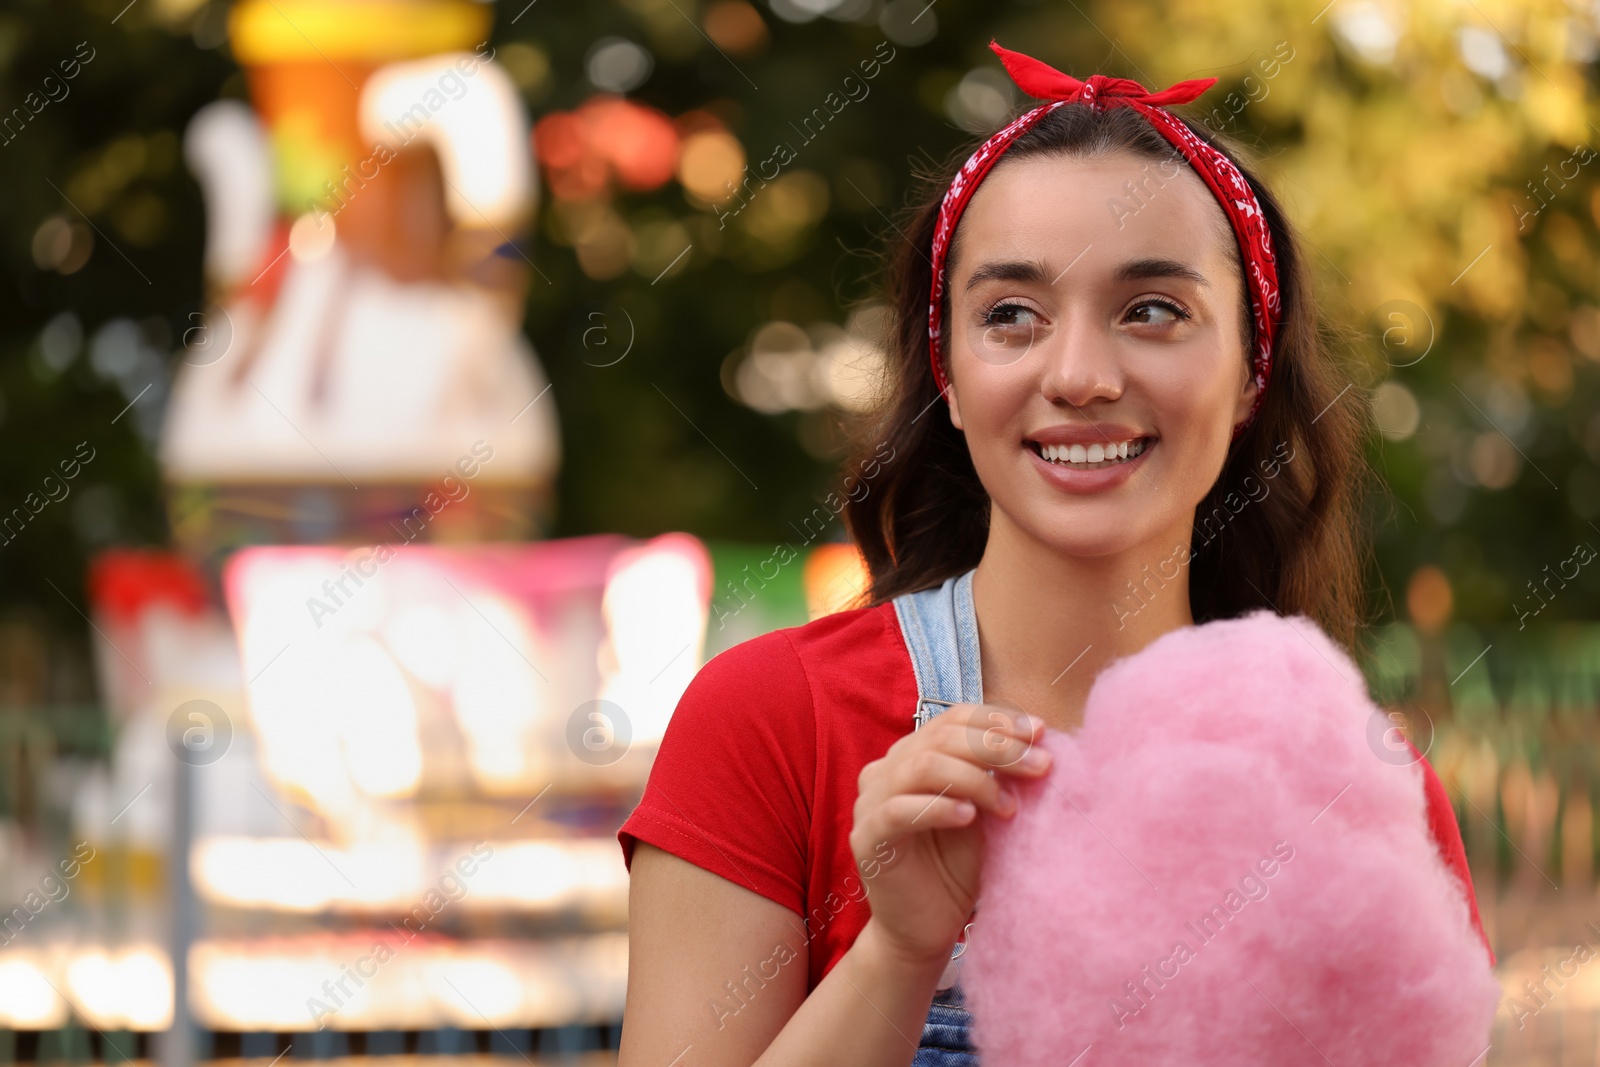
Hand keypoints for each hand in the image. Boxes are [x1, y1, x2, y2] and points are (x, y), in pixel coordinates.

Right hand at [848, 703, 1050, 966]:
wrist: (925, 931)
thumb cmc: (957, 870)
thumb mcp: (985, 812)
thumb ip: (997, 775)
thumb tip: (1041, 740)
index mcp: (913, 754)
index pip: (955, 717)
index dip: (998, 719)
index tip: (1042, 733)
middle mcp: (886, 769)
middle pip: (943, 736)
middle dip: (999, 748)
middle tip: (1041, 767)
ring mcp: (870, 802)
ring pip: (923, 766)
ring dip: (975, 779)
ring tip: (1010, 806)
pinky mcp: (866, 838)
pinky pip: (899, 811)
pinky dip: (939, 808)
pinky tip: (969, 817)